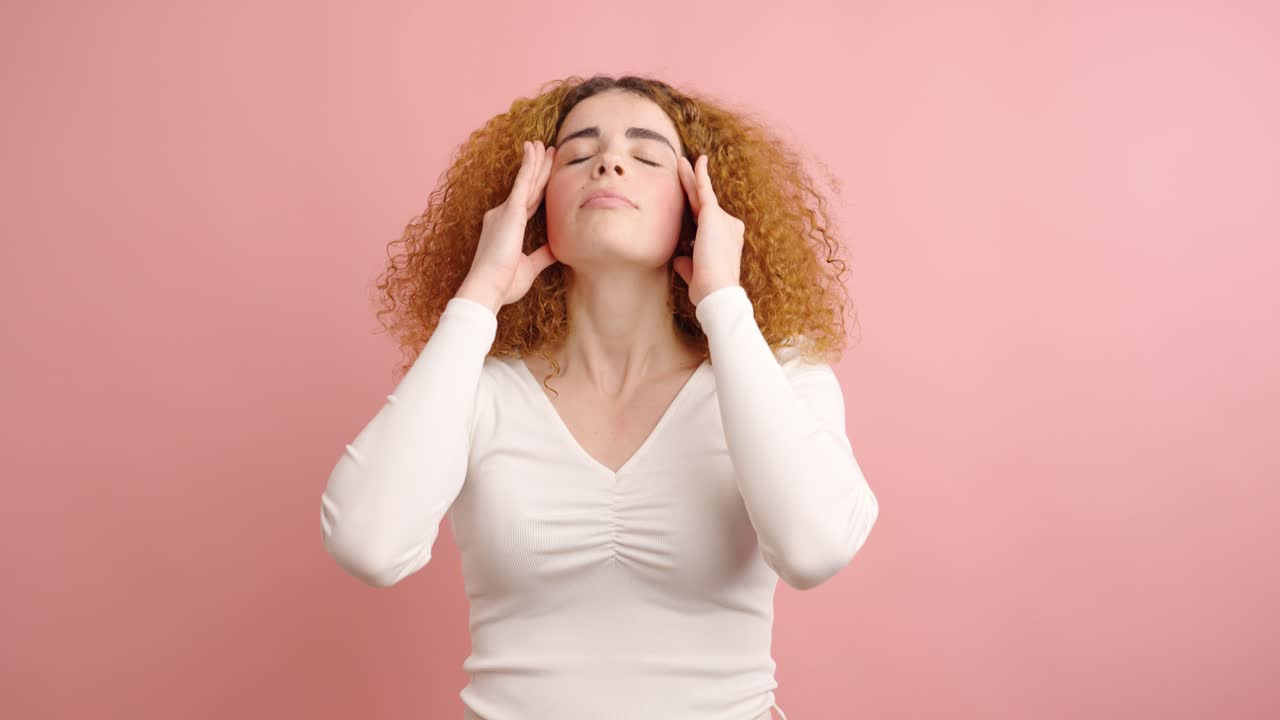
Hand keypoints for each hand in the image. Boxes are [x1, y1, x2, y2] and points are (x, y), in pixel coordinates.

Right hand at [459, 140, 559, 311]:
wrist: (488, 287)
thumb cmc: (504, 283)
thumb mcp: (530, 267)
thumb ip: (543, 255)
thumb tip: (557, 249)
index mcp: (507, 228)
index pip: (528, 203)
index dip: (538, 187)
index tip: (545, 173)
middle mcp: (503, 215)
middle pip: (528, 188)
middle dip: (538, 168)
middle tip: (547, 149)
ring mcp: (505, 211)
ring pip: (527, 181)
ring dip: (536, 161)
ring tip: (543, 144)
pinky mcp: (510, 211)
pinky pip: (522, 182)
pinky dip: (529, 165)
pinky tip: (533, 149)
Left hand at [672, 153, 743, 305]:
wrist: (716, 291)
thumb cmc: (706, 288)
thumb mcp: (694, 274)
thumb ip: (687, 264)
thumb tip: (678, 259)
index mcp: (724, 239)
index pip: (704, 223)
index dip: (695, 212)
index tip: (689, 201)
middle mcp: (728, 226)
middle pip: (703, 203)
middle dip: (693, 185)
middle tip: (685, 166)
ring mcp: (723, 219)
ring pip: (700, 195)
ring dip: (689, 178)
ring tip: (679, 161)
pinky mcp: (713, 214)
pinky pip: (704, 189)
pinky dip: (700, 174)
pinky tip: (697, 159)